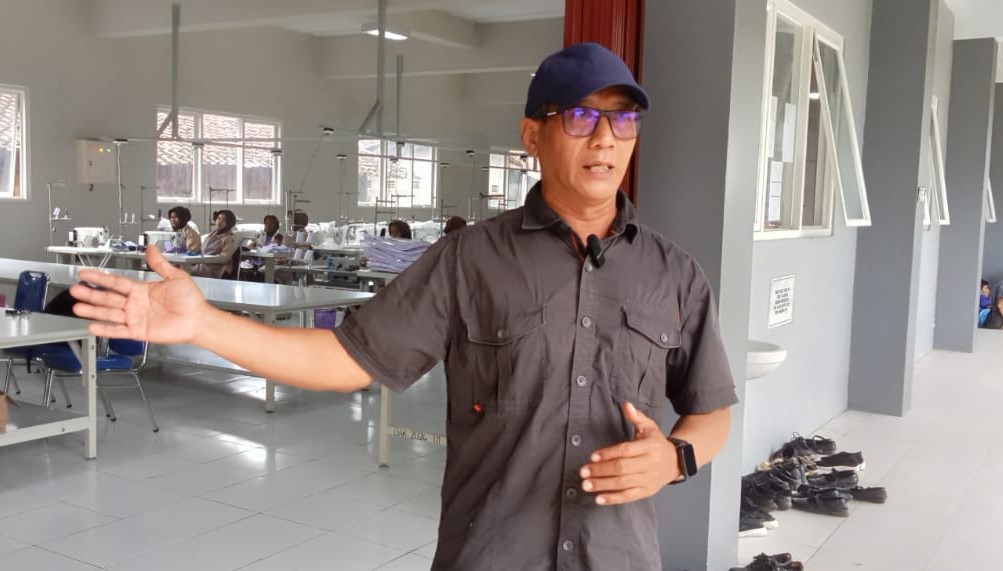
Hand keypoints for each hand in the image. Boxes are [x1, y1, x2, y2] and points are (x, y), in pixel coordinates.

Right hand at [69, 247, 209, 343]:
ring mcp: (136, 318)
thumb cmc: (191, 300)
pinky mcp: (138, 331)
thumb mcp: (176, 276)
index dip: (100, 277)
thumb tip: (152, 249)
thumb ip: (160, 264)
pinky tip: (92, 326)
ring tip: (77, 307)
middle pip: (108, 297)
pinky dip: (105, 329)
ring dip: (93, 310)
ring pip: (109, 313)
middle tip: (75, 289)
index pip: (116, 282)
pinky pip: (118, 331)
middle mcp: (136, 304)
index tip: (85, 273)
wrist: (198, 319)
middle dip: (91, 293)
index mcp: (142, 290)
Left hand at [579, 402, 679, 505]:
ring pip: (623, 484)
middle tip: (583, 472)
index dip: (608, 453)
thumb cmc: (656, 443)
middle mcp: (651, 464)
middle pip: (622, 468)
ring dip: (603, 485)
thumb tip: (626, 405)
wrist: (675, 462)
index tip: (592, 456)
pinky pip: (628, 497)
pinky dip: (613, 499)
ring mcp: (649, 479)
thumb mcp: (649, 427)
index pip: (626, 450)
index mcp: (651, 447)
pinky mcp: (647, 491)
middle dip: (601, 470)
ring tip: (586, 485)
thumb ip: (636, 416)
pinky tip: (599, 498)